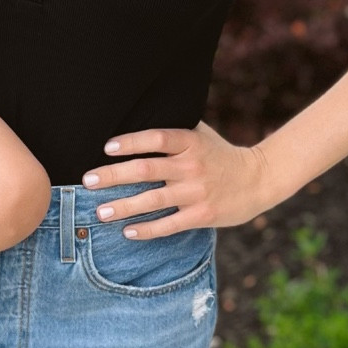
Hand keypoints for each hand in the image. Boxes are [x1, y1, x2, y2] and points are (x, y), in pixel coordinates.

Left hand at [80, 123, 272, 238]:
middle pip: (147, 169)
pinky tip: (127, 232)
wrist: (259, 179)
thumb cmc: (220, 154)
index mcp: (191, 142)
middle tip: (88, 181)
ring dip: (124, 207)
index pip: (157, 138)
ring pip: (154, 200)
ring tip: (100, 212)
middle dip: (114, 176)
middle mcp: (192, 166)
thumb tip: (138, 115)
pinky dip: (147, 230)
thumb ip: (174, 129)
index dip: (131, 141)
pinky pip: (169, 224)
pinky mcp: (202, 215)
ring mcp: (197, 192)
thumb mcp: (202, 134)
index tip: (106, 147)